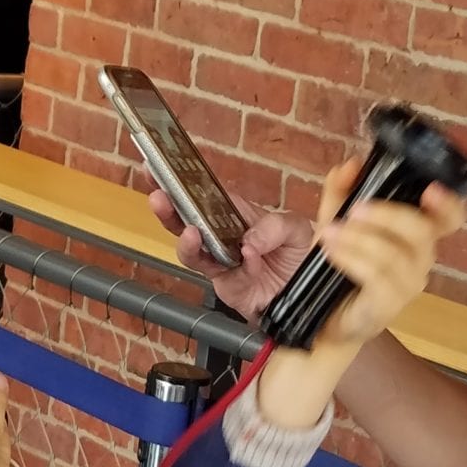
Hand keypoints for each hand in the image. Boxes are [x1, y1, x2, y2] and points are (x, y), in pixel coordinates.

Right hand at [147, 184, 311, 323]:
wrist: (308, 297)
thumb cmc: (301, 258)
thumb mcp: (297, 230)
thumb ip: (275, 227)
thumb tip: (248, 241)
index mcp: (237, 214)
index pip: (207, 193)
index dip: (186, 181)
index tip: (168, 168)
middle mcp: (224, 236)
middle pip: (188, 219)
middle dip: (170, 206)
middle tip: (158, 195)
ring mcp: (222, 261)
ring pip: (192, 250)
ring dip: (186, 240)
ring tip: (189, 233)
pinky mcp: (226, 285)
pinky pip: (220, 275)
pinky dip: (230, 266)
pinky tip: (244, 257)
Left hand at [307, 167, 466, 356]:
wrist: (325, 318)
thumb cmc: (340, 269)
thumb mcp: (336, 222)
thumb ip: (341, 193)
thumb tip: (350, 166)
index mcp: (417, 235)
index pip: (450, 218)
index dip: (448, 204)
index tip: (430, 189)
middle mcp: (421, 259)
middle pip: (423, 231)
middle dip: (388, 215)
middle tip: (355, 209)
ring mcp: (408, 285)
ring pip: (395, 254)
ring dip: (359, 238)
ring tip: (328, 232)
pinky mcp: (388, 305)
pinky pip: (376, 276)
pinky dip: (351, 258)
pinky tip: (331, 250)